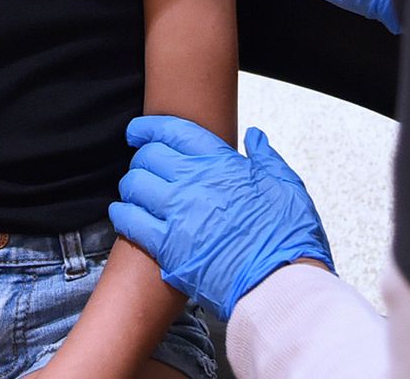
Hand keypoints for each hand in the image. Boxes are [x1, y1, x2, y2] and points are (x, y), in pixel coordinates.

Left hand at [109, 116, 332, 319]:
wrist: (280, 282)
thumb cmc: (287, 237)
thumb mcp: (286, 186)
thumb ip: (266, 157)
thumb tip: (255, 137)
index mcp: (221, 164)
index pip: (174, 132)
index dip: (149, 128)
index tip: (139, 131)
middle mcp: (193, 183)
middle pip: (149, 157)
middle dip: (142, 159)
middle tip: (143, 167)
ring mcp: (178, 214)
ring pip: (135, 186)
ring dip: (131, 186)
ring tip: (134, 192)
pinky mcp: (168, 247)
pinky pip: (131, 222)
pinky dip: (122, 215)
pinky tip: (123, 214)